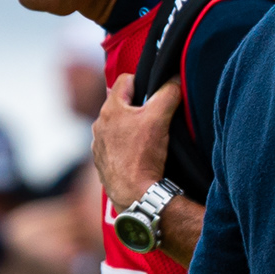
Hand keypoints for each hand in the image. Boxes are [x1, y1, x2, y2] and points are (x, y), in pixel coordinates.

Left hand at [92, 74, 182, 217]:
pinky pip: (115, 147)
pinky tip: (140, 156)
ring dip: (131, 128)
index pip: (126, 80)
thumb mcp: (160, 117)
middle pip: (122, 104)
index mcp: (110, 109)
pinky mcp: (103, 164)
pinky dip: (126, 148)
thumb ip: (168, 92)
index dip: (144, 82)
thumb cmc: (143, 155)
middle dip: (138, 107)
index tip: (156, 94)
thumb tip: (175, 79)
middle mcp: (99, 125)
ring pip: (118, 127)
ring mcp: (99, 146)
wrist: (135, 194)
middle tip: (156, 116)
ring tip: (149, 139)